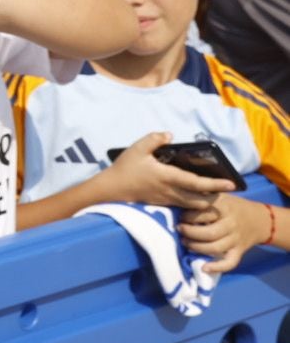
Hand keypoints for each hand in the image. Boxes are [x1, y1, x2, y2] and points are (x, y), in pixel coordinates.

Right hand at [100, 132, 234, 209]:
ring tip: (211, 192)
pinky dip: (194, 204)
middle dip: (215, 196)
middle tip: (223, 188)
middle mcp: (171, 191)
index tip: (231, 183)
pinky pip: (184, 207)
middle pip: (202, 201)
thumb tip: (169, 134)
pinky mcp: (163, 205)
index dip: (216, 184)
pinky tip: (194, 196)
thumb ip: (154, 139)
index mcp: (168, 177)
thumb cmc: (125, 168)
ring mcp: (167, 200)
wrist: (111, 189)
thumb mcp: (137, 149)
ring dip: (205, 201)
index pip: (198, 184)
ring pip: (194, 206)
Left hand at [179, 193, 267, 273]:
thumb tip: (181, 196)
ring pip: (215, 248)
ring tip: (185, 242)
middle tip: (179, 229)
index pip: (203, 213)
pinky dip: (217, 267)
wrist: (260, 220)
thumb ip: (203, 196)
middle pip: (209, 233)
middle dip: (190, 233)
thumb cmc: (233, 206)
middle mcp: (231, 224)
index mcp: (225, 208)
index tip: (180, 216)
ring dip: (196, 247)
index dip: (188, 216)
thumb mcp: (220, 196)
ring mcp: (236, 239)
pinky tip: (204, 267)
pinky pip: (230, 262)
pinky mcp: (239, 251)